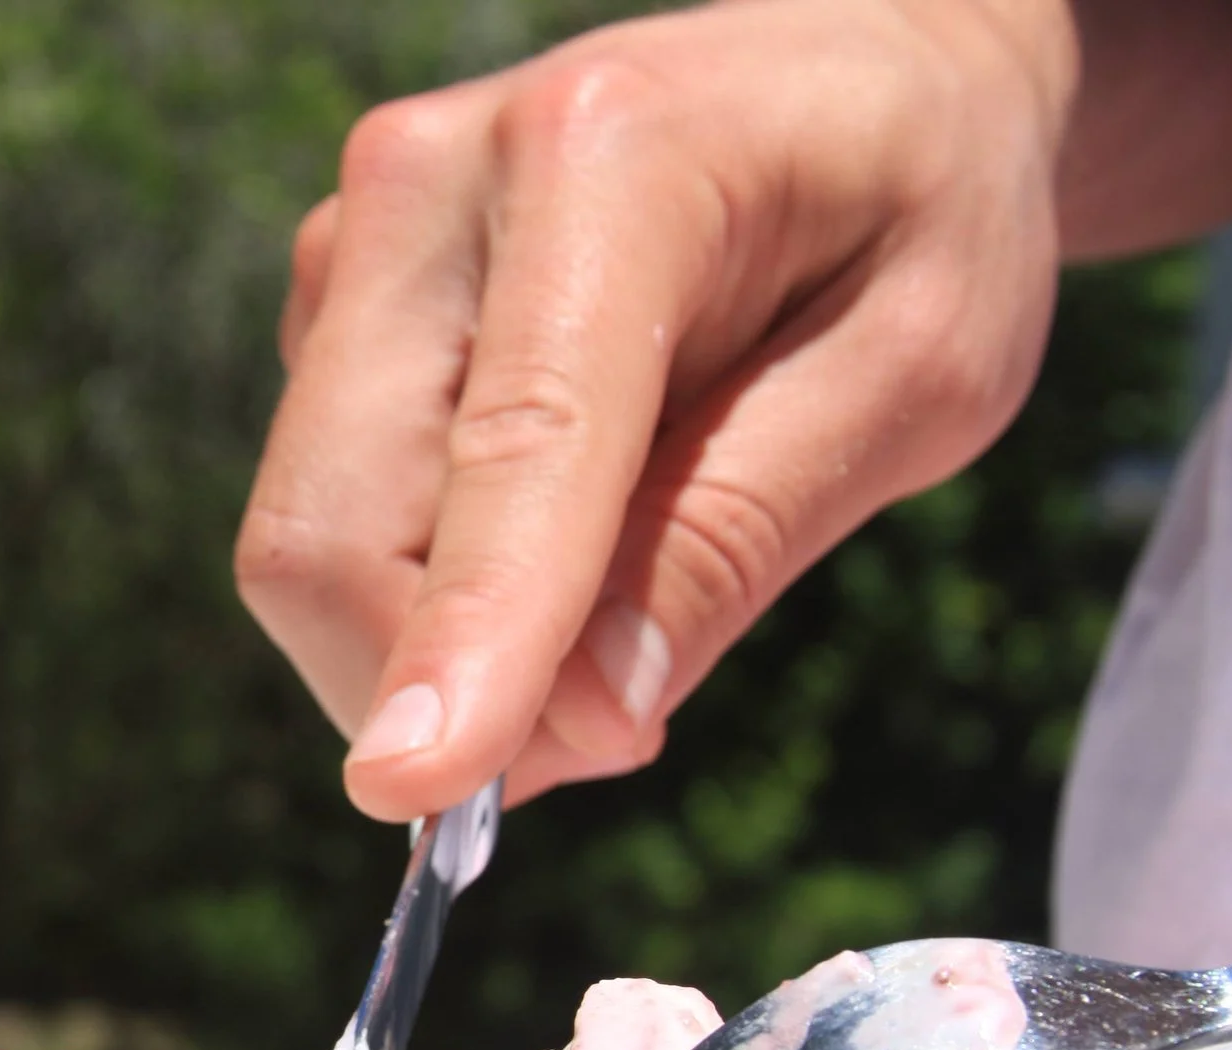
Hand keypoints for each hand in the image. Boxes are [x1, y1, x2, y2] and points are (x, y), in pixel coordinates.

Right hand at [236, 0, 1231, 821]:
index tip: (419, 794)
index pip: (512, 451)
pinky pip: (335, 518)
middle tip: (607, 736)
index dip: (464, 635)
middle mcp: (430, 186)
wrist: (859, 74)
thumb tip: (586, 717)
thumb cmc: (917, 211)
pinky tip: (554, 538)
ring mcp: (354, 246)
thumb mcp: (920, 374)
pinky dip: (427, 594)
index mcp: (607, 159)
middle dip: (433, 687)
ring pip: (311, 542)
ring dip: (435, 647)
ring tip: (615, 602)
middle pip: (330, 523)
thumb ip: (745, 531)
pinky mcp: (329, 311)